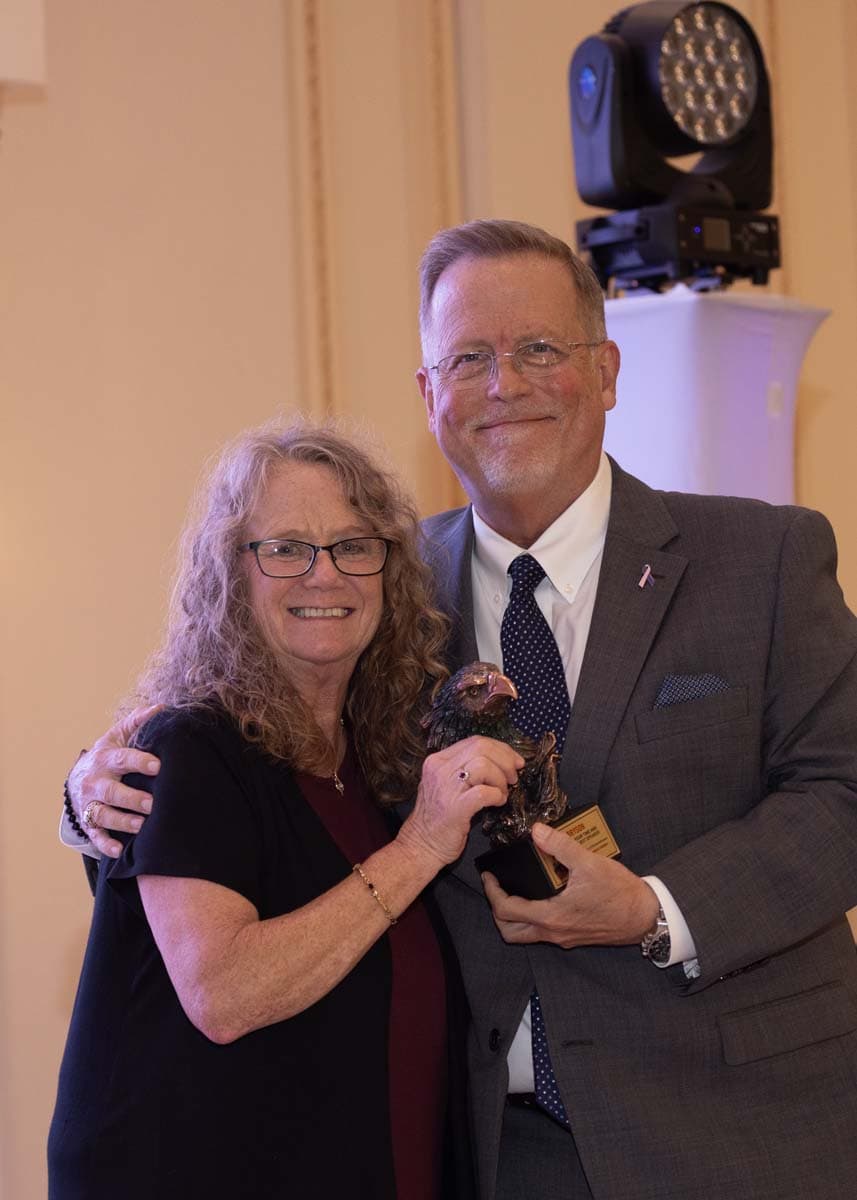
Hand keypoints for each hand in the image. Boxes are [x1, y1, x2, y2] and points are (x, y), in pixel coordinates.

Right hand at [68, 704, 163, 857]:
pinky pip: (95, 836)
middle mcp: (96, 782)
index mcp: (105, 759)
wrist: (78, 777)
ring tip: (140, 825)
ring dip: (121, 821)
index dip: (139, 762)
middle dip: (131, 798)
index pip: (122, 759)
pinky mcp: (88, 823)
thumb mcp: (118, 736)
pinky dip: (105, 844)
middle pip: (112, 791)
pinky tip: (119, 850)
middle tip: (152, 803)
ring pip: (103, 815)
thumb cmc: (107, 755)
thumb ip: (137, 722)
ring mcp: (90, 803)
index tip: (157, 766)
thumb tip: (161, 709)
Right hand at [397, 736, 523, 868]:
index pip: (475, 741)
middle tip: (513, 777)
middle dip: (505, 760)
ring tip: (502, 793)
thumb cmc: (437, 817)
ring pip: (484, 765)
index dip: (501, 749)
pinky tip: (497, 802)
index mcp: (438, 760)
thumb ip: (464, 769)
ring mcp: (446, 788)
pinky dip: (497, 795)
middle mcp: (439, 769)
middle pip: (482, 748)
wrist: (420, 846)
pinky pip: (484, 792)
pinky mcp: (454, 808)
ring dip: (501, 779)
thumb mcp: (445, 784)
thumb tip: (500, 762)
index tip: (514, 761)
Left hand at [481, 821, 659, 947]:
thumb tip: (537, 831)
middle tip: (496, 888)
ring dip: (513, 918)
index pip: (506, 910)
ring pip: (525, 935)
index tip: (488, 876)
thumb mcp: (589, 863)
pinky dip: (532, 916)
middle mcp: (553, 933)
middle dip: (496, 911)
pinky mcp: (573, 937)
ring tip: (515, 891)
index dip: (492, 892)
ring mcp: (563, 937)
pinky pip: (542, 931)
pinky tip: (542, 894)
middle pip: (510, 932)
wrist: (646, 917)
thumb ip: (560, 846)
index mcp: (551, 916)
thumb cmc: (620, 893)